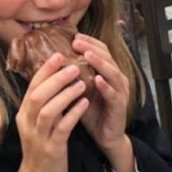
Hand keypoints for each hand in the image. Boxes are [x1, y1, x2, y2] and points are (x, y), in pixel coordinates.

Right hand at [13, 53, 89, 171]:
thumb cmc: (41, 146)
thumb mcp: (36, 122)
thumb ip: (43, 103)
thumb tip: (54, 79)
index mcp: (24, 113)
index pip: (32, 86)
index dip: (45, 70)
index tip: (58, 55)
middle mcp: (27, 122)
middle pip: (38, 94)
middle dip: (56, 78)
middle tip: (73, 66)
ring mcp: (38, 135)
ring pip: (49, 109)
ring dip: (66, 94)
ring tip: (82, 83)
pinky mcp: (52, 148)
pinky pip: (62, 127)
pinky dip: (73, 113)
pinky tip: (85, 104)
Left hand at [72, 33, 129, 151]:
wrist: (104, 136)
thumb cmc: (90, 111)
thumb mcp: (78, 89)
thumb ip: (71, 75)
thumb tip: (51, 60)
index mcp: (106, 72)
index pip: (100, 51)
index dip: (88, 42)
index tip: (73, 35)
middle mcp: (116, 79)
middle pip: (107, 57)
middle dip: (92, 48)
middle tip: (77, 41)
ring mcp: (120, 92)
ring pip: (113, 73)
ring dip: (100, 63)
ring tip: (87, 55)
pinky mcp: (120, 107)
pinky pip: (114, 94)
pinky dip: (106, 86)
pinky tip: (97, 79)